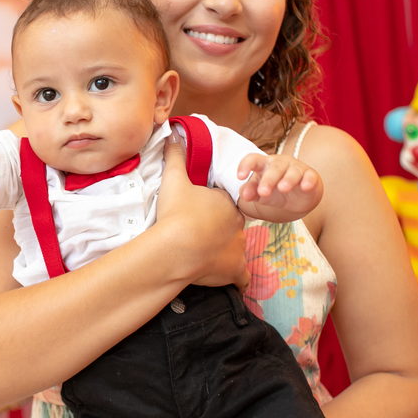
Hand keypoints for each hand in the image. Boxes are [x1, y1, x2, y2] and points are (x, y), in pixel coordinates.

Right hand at [157, 137, 249, 288]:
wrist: (177, 247)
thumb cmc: (176, 213)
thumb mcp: (174, 180)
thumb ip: (175, 157)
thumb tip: (173, 134)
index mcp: (225, 202)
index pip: (224, 203)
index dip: (211, 209)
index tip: (197, 215)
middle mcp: (237, 223)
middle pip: (232, 225)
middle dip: (219, 230)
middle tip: (199, 236)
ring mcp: (238, 247)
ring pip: (237, 247)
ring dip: (225, 252)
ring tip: (208, 257)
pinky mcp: (235, 269)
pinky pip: (243, 277)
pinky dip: (239, 280)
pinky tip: (233, 282)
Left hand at [237, 153, 322, 218]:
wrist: (298, 198)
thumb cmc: (275, 191)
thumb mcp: (260, 193)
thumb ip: (250, 192)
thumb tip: (244, 195)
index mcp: (264, 164)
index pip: (253, 159)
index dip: (246, 165)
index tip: (240, 176)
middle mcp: (280, 163)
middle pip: (274, 167)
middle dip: (268, 179)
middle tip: (263, 192)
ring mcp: (296, 168)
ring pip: (293, 171)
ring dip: (288, 179)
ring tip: (283, 188)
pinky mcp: (310, 176)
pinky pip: (310, 176)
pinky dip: (308, 181)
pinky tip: (305, 186)